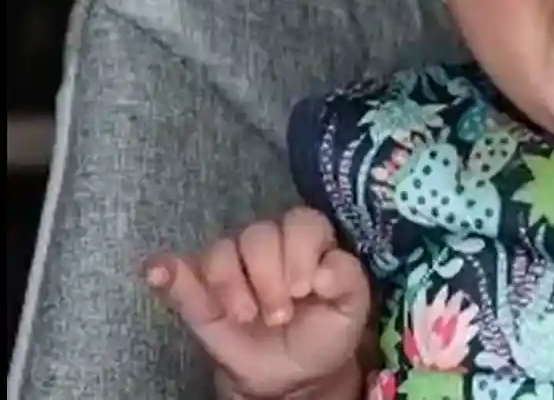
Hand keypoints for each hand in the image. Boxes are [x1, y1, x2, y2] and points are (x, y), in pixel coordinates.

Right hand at [143, 207, 370, 399]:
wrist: (294, 374)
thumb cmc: (325, 331)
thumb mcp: (352, 309)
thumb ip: (348, 281)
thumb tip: (325, 269)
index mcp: (308, 241)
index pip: (300, 222)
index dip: (300, 251)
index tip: (303, 289)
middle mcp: (268, 245)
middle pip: (258, 235)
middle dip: (268, 277)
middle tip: (278, 316)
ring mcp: (230, 266)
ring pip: (221, 251)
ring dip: (231, 285)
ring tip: (246, 317)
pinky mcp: (198, 291)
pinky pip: (176, 273)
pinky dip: (166, 271)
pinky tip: (159, 271)